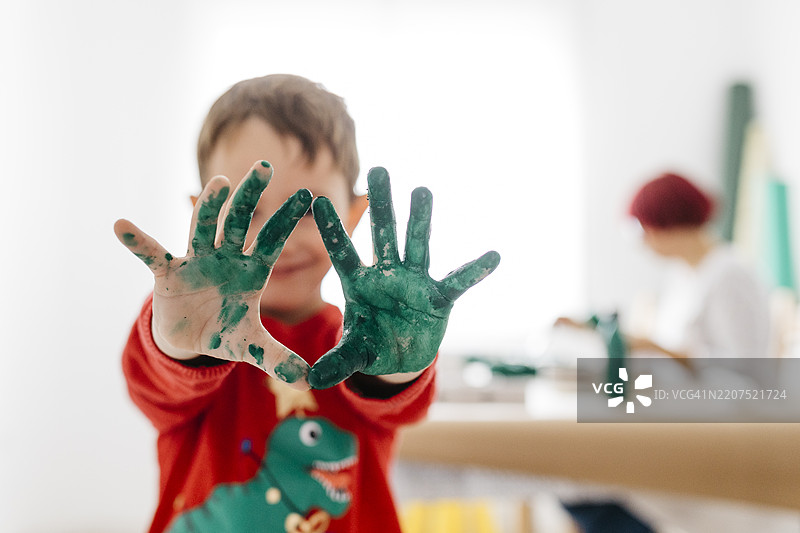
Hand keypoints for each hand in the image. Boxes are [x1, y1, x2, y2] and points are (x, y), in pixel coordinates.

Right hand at [114, 161, 312, 388]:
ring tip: (219, 184)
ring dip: (209, 207)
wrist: (188, 340)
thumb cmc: (224, 332)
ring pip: (202, 228)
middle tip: (265, 167)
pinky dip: (138, 241)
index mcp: (250, 271)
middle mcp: (225, 258)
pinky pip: (152, 254)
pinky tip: (121, 225)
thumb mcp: (250, 347)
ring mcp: (196, 261)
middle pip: (238, 222)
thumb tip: (309, 381)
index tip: (307, 196)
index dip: (285, 221)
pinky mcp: (168, 273)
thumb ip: (277, 358)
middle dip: (251, 196)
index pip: (271, 241)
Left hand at [308, 167, 500, 388]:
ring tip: (422, 189)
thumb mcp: (353, 354)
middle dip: (381, 204)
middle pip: (382, 234)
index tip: (316, 200)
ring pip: (417, 245)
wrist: (400, 359)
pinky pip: (457, 283)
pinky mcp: (438, 298)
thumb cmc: (371, 346)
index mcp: (359, 284)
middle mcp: (386, 275)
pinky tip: (493, 256)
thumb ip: (337, 361)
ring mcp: (414, 282)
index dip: (332, 229)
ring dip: (420, 218)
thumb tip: (311, 380)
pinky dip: (474, 271)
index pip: (342, 252)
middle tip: (378, 169)